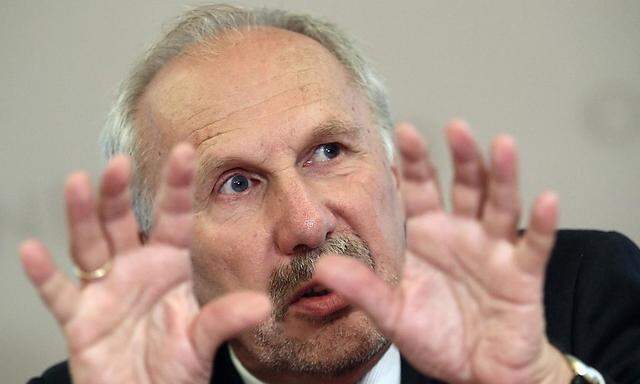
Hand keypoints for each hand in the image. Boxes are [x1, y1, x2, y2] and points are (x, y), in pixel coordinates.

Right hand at [20, 144, 269, 382]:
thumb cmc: (173, 366)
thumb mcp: (202, 342)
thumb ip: (224, 320)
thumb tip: (261, 305)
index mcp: (169, 265)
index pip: (174, 218)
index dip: (177, 186)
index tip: (186, 151)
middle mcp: (134, 269)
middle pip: (123, 223)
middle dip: (119, 194)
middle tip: (119, 163)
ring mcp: (104, 290)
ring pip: (89, 246)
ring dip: (82, 217)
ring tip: (76, 183)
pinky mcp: (79, 319)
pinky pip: (59, 294)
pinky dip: (45, 275)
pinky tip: (32, 250)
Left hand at [316, 121, 571, 383]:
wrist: (479, 370)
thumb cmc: (436, 336)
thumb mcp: (392, 314)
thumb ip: (362, 288)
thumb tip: (321, 264)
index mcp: (427, 235)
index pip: (419, 190)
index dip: (413, 163)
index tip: (402, 133)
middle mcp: (461, 233)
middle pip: (463, 186)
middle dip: (460, 157)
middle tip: (454, 127)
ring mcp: (494, 249)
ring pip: (500, 204)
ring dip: (502, 176)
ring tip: (501, 145)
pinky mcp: (523, 273)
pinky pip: (535, 246)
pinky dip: (542, 224)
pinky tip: (546, 199)